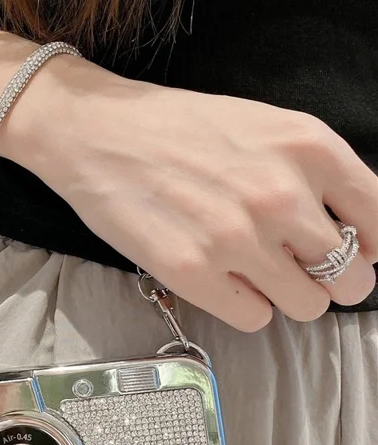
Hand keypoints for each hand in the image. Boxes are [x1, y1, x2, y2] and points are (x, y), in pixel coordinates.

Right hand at [9, 57, 377, 331]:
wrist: (95, 131)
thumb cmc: (175, 126)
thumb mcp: (262, 125)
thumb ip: (314, 172)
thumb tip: (354, 232)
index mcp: (308, 147)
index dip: (370, 245)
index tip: (349, 250)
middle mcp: (281, 195)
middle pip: (352, 279)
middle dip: (327, 277)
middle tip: (293, 265)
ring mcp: (236, 238)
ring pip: (308, 306)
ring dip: (285, 295)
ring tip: (250, 271)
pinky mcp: (192, 272)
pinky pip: (255, 318)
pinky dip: (242, 304)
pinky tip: (216, 276)